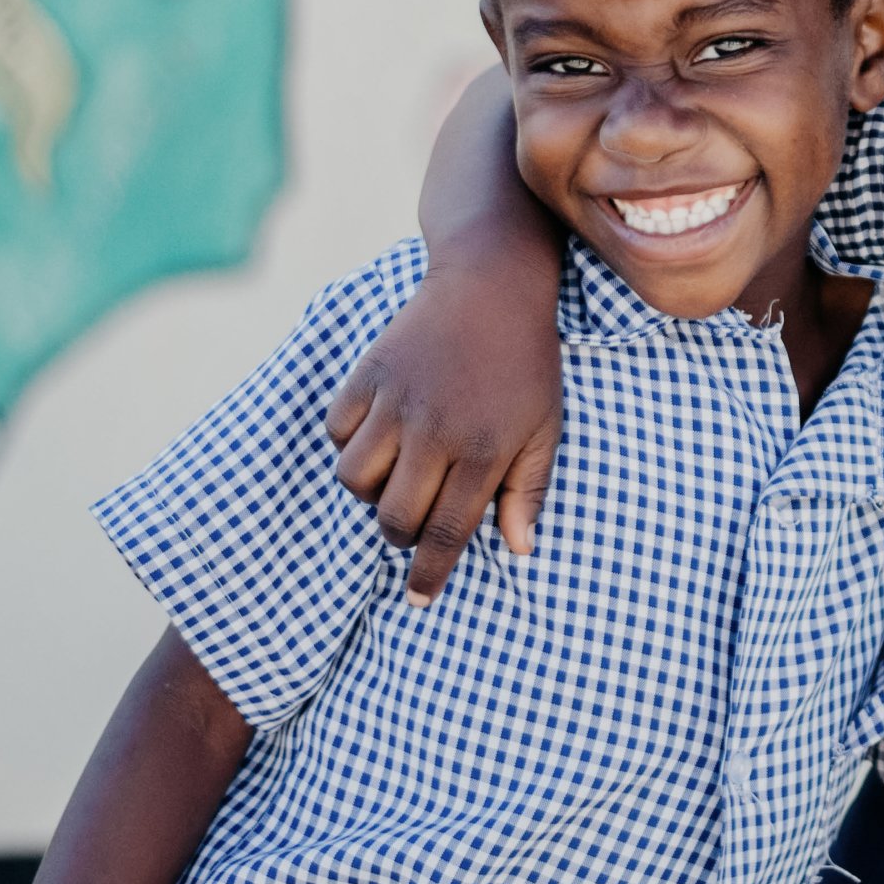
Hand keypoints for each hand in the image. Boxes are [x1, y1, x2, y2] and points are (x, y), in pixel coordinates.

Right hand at [325, 259, 561, 604]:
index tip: (418, 599)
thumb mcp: (546, 425)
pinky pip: (337, 432)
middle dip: (400, 535)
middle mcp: (435, 431)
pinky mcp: (368, 374)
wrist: (492, 284)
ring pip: (353, 480)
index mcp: (484, 448)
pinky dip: (349, 444)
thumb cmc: (526, 362)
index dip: (430, 573)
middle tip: (414, 523)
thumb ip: (528, 488)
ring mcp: (396, 402)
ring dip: (370, 492)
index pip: (448, 532)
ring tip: (398, 476)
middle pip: (393, 516)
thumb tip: (519, 550)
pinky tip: (378, 435)